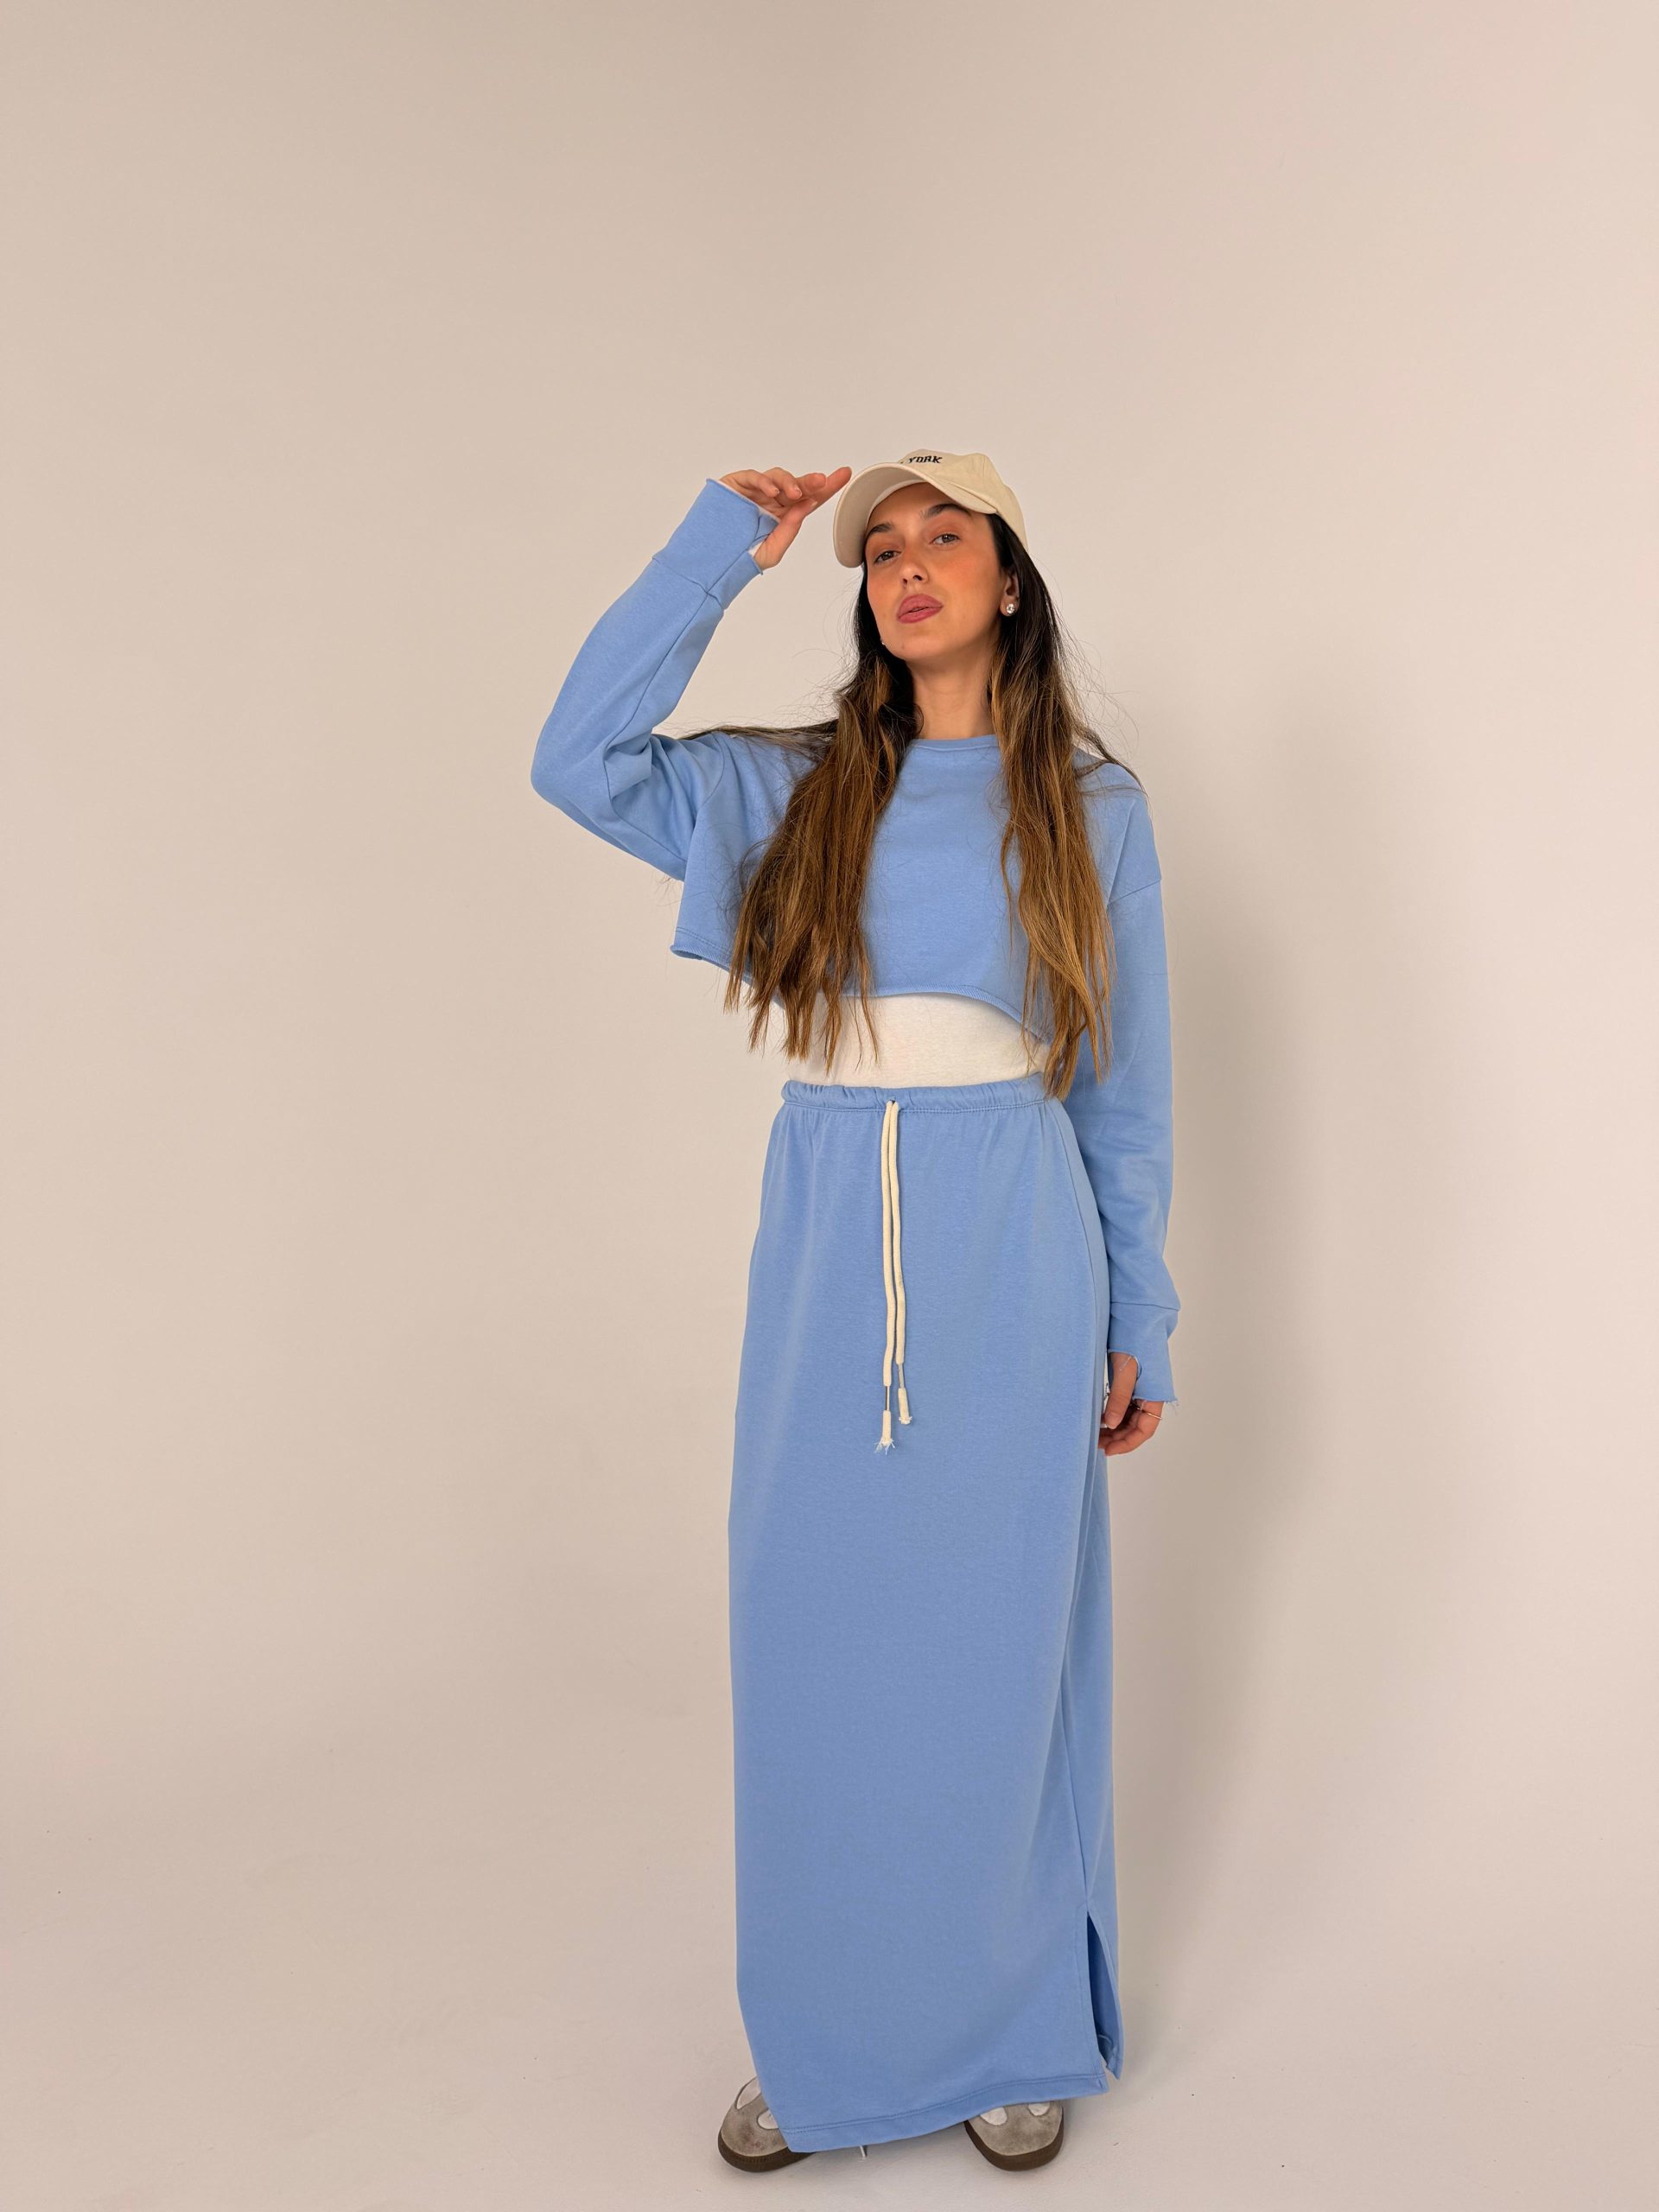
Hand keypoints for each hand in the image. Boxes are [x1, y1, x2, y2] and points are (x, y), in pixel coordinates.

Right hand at [719, 465, 851, 569]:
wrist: (713, 562)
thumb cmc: (742, 558)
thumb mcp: (773, 550)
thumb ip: (790, 528)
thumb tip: (807, 505)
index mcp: (783, 515)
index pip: (809, 499)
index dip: (826, 487)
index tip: (845, 474)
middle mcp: (771, 500)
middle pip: (796, 486)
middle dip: (811, 482)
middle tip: (823, 480)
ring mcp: (755, 492)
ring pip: (778, 477)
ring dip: (789, 482)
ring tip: (795, 494)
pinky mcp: (736, 485)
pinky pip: (753, 477)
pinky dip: (764, 481)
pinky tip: (773, 491)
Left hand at [1099, 1351, 1164, 1456]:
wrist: (1136, 1318)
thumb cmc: (1134, 1341)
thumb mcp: (1125, 1372)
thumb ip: (1119, 1399)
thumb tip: (1109, 1424)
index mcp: (1155, 1395)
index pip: (1145, 1429)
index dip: (1128, 1443)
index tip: (1108, 1450)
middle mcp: (1151, 1395)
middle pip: (1137, 1426)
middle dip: (1118, 1438)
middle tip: (1097, 1443)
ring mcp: (1142, 1390)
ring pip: (1130, 1418)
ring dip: (1115, 1428)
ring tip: (1096, 1434)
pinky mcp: (1132, 1383)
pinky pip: (1125, 1406)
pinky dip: (1113, 1414)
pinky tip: (1099, 1418)